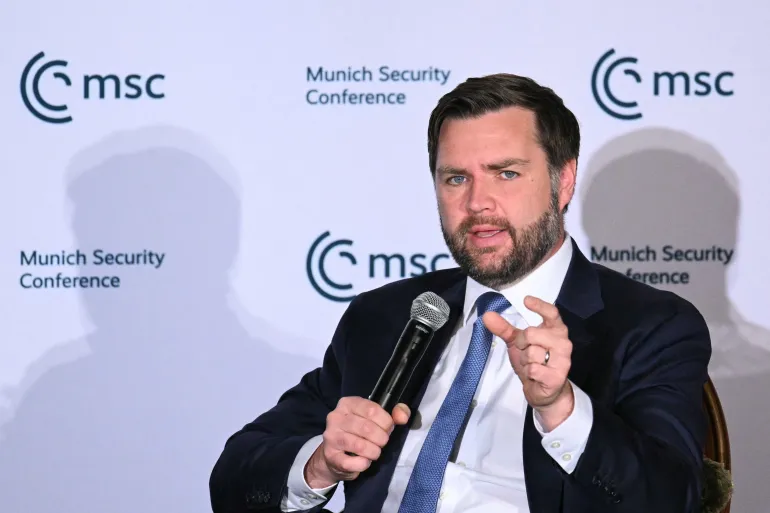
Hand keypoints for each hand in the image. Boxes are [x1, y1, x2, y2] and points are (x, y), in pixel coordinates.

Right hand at [305, 397, 410, 488]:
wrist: (334, 456)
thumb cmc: (359, 434)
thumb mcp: (375, 419)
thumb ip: (394, 414)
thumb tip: (402, 417)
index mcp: (347, 403)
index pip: (372, 409)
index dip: (386, 422)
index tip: (387, 429)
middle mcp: (335, 417)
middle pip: (367, 428)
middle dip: (381, 439)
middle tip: (382, 443)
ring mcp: (331, 437)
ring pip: (360, 446)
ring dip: (374, 452)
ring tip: (374, 452)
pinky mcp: (330, 456)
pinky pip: (354, 463)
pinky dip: (364, 464)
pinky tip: (364, 461)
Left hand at [482, 295, 573, 426]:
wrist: (542, 390)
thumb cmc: (532, 361)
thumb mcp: (516, 342)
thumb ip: (504, 328)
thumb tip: (487, 315)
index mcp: (555, 329)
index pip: (552, 313)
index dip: (540, 305)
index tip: (526, 300)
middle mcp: (563, 342)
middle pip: (532, 333)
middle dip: (521, 343)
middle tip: (525, 350)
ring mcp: (563, 360)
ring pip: (532, 353)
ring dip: (525, 361)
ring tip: (531, 365)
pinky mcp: (558, 376)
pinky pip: (533, 369)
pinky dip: (528, 373)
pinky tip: (535, 375)